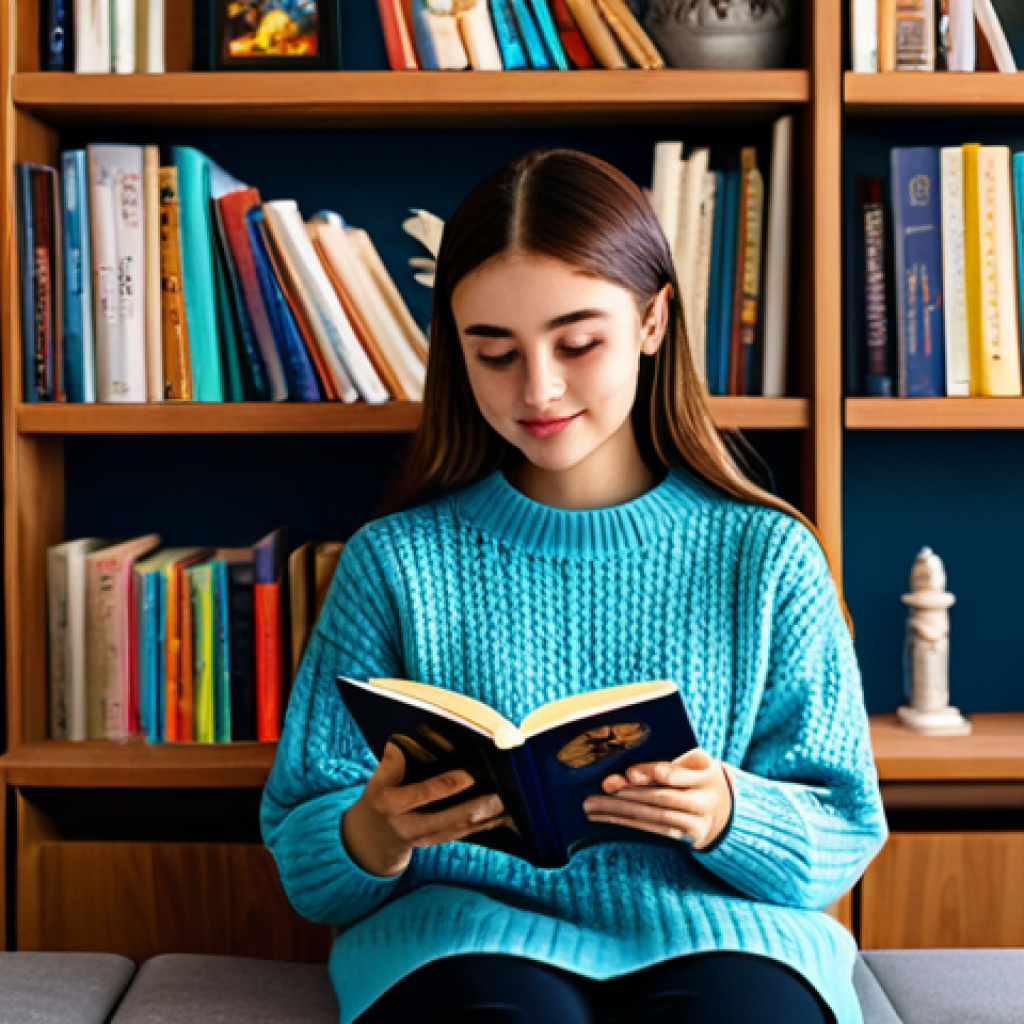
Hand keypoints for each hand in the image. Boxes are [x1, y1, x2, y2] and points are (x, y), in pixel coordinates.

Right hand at [342, 741, 509, 877]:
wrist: (374, 838)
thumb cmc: (380, 798)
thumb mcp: (376, 780)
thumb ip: (390, 764)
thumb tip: (401, 743)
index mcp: (391, 804)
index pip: (424, 793)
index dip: (448, 784)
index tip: (471, 773)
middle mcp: (409, 825)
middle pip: (450, 817)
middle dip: (478, 805)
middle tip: (501, 791)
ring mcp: (425, 838)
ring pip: (462, 828)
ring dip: (488, 817)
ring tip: (509, 803)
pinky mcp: (438, 842)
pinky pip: (465, 835)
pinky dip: (486, 826)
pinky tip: (504, 816)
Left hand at [582, 747, 732, 850]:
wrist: (722, 806)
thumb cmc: (696, 773)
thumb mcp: (692, 759)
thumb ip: (668, 760)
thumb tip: (629, 770)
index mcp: (706, 772)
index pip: (677, 774)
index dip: (653, 774)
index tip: (629, 773)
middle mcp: (704, 800)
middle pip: (662, 797)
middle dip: (629, 793)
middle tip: (603, 786)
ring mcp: (696, 822)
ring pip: (654, 816)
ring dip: (620, 811)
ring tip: (591, 805)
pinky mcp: (684, 836)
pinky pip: (651, 829)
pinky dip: (626, 823)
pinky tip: (604, 817)